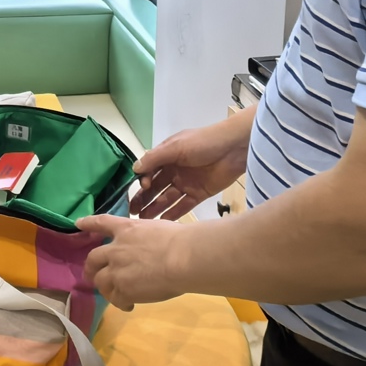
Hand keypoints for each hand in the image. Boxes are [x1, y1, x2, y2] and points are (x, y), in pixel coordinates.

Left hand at [76, 214, 191, 310]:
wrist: (182, 258)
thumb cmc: (179, 239)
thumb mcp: (157, 229)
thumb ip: (145, 238)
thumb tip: (148, 247)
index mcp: (126, 230)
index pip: (102, 223)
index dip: (88, 223)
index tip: (78, 223)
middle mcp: (116, 249)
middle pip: (93, 258)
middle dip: (90, 267)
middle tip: (91, 274)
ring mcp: (117, 270)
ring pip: (100, 281)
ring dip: (105, 287)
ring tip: (114, 294)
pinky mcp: (123, 290)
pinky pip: (115, 299)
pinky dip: (121, 303)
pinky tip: (129, 305)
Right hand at [129, 117, 251, 220]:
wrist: (234, 148)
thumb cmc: (203, 142)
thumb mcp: (176, 146)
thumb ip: (155, 158)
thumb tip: (135, 169)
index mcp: (168, 156)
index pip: (150, 171)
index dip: (144, 180)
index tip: (143, 187)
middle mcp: (175, 170)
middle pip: (156, 187)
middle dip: (144, 198)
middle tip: (132, 211)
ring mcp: (187, 183)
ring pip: (167, 198)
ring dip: (155, 208)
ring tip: (144, 220)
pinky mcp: (199, 194)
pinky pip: (183, 206)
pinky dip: (172, 213)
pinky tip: (162, 223)